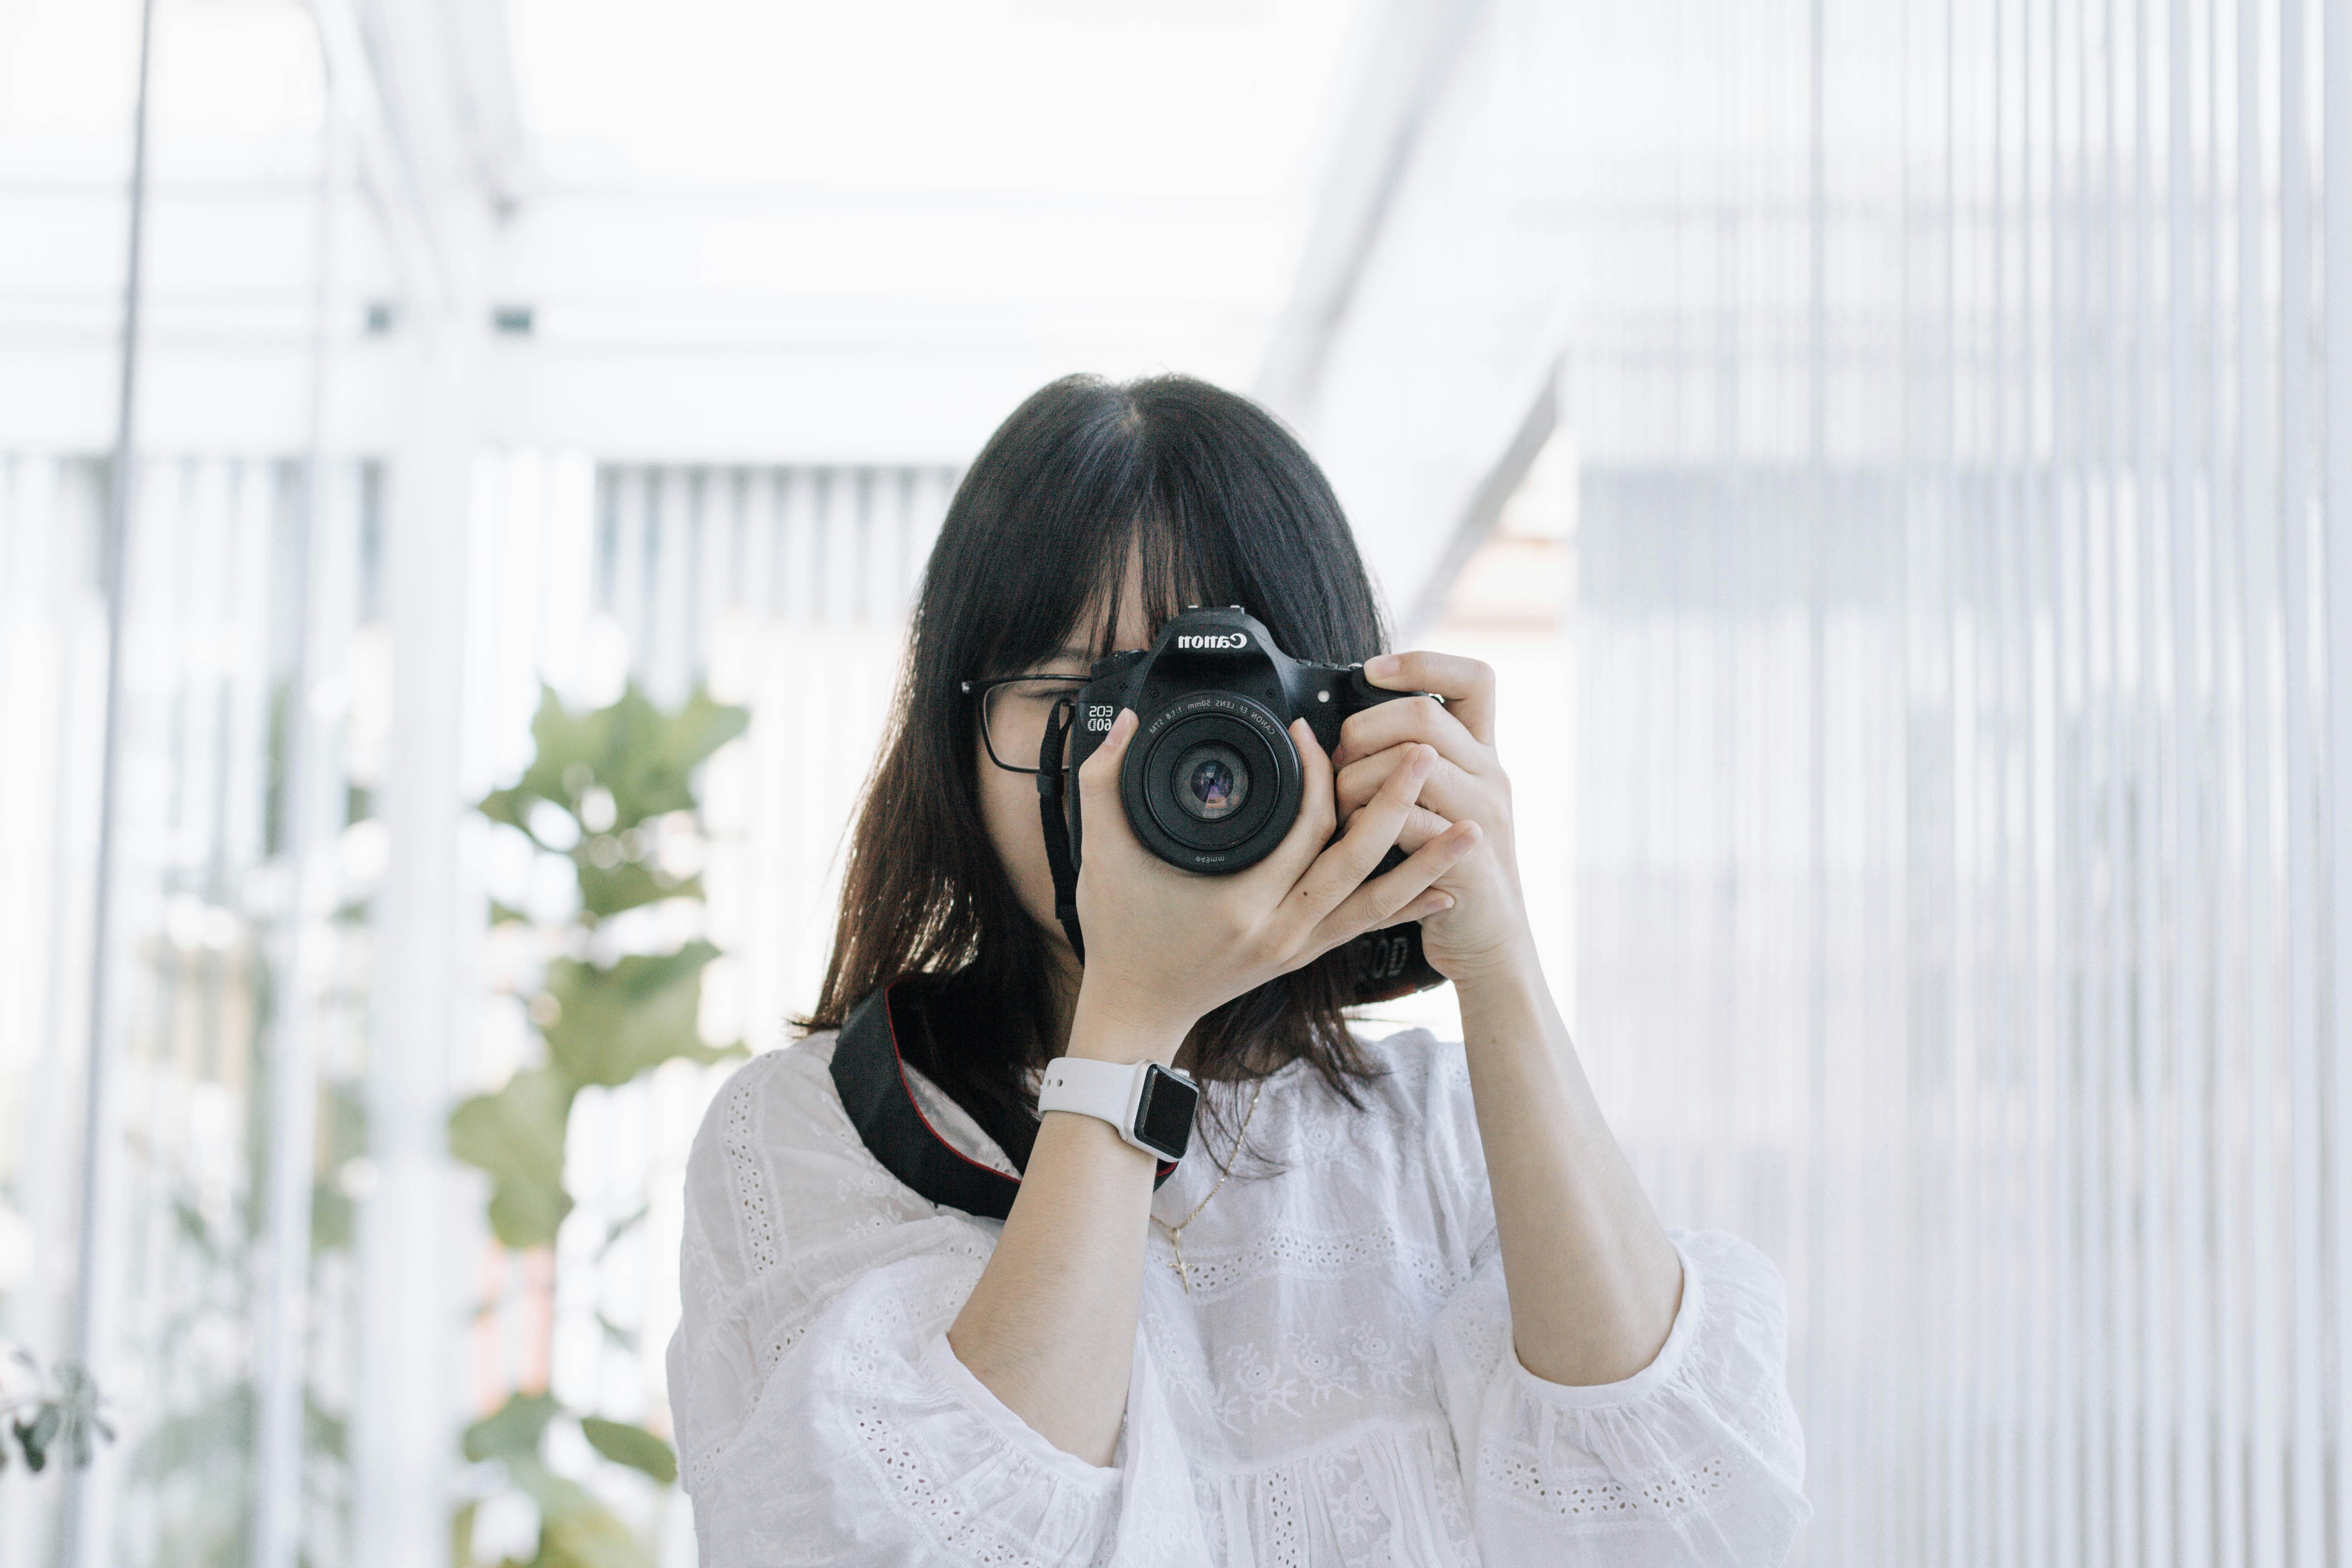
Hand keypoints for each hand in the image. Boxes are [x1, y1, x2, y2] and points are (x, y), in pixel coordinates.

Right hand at [1068, 708, 1478, 1058]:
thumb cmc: (1119, 936)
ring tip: (1472, 829)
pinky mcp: (1304, 955)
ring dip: (1425, 864)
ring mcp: (1297, 947)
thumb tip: (1127, 722)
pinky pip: (1366, 928)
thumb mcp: (1099, 857)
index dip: (1314, 773)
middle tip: (1425, 756)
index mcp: (1239, 903)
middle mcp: (1279, 930)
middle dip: (1395, 805)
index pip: (1299, 828)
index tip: (1310, 729)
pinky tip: (1444, 889)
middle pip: (1355, 861)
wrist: (1135, 1013)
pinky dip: (1407, 907)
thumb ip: (1104, 783)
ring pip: (1376, 902)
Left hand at [1329, 652, 1529, 981]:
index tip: (1371, 670)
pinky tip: (1350, 838)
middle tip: (1336, 760)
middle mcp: (1490, 777)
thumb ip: (1410, 763)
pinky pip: (1410, 823)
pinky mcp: (1469, 860)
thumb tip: (1346, 730)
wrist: (1489, 942)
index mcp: (1483, 755)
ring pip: (1411, 766)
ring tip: (1338, 804)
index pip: (1476, 679)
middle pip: (1424, 717)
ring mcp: (1484, 817)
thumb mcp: (1439, 802)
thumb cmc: (1448, 869)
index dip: (1424, 662)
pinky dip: (1368, 825)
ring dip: (1358, 781)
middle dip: (1363, 732)